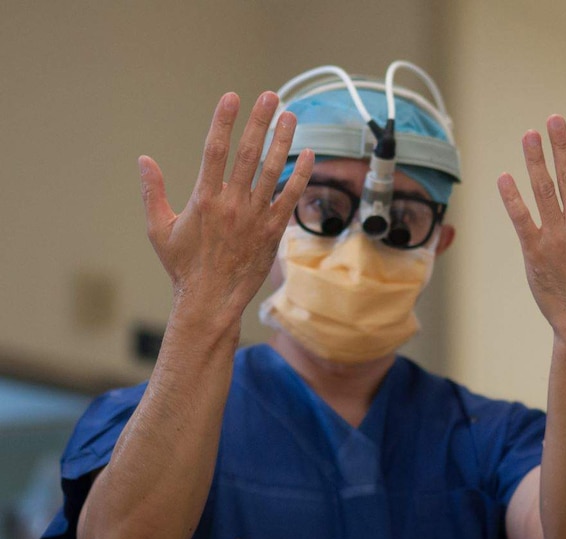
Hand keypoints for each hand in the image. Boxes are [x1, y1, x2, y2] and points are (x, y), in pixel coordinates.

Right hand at [138, 91, 313, 318]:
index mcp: (204, 199)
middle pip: (248, 153)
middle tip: (270, 96)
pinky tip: (309, 154)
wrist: (211, 301)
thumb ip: (152, 193)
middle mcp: (232, 204)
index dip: (223, 121)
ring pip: (273, 171)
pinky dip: (301, 175)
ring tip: (291, 116)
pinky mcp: (273, 231)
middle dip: (259, 122)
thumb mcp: (159, 229)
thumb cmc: (183, 267)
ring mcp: (256, 217)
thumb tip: (144, 160)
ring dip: (283, 141)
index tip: (232, 97)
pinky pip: (290, 198)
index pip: (214, 150)